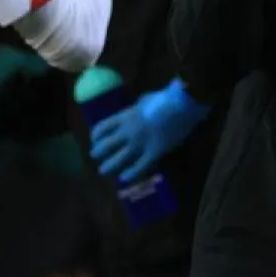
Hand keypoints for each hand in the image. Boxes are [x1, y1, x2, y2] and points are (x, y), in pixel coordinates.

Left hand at [89, 79, 210, 183]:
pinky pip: (139, 167)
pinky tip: (124, 177)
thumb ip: (135, 109)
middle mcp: (128, 131)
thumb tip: (133, 111)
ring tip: (103, 170)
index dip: (96, 135)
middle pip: (106, 145)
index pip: (102, 127)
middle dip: (98, 152)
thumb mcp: (144, 100)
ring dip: (108, 166)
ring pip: (119, 158)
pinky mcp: (153, 153)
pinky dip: (130, 174)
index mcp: (125, 116)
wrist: (181, 105)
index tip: (94, 140)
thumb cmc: (163, 98)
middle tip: (95, 156)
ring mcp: (140, 143)